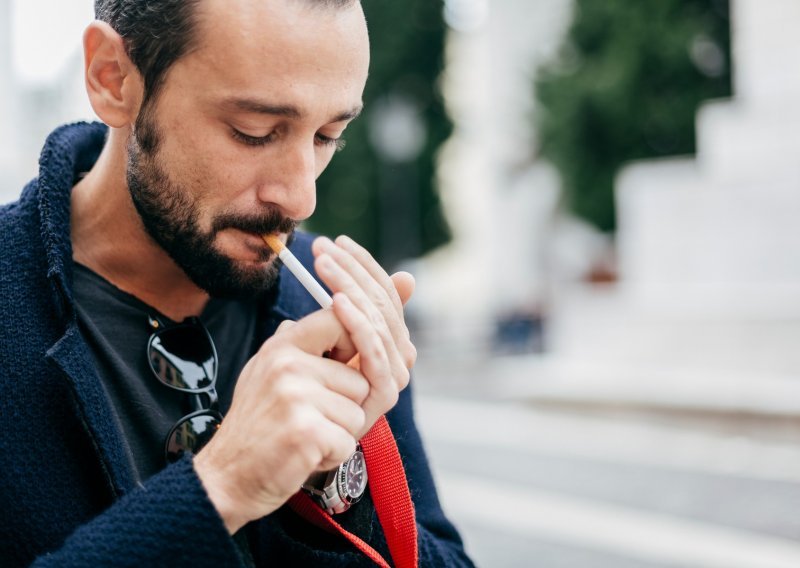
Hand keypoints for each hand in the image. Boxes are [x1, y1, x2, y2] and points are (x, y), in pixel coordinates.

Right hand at [194, 307, 373, 533]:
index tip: (344, 367)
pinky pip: (348, 441)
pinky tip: (305, 454)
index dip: (356, 345)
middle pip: (360, 380)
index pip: (341, 321)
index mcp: (283, 345)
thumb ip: (306, 345)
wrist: (227, 476)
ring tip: (306, 436)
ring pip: (357, 413)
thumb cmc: (259, 426)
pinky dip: (333, 455)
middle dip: (346, 408)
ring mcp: (296, 396)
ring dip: (339, 433)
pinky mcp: (305, 430)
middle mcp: (288, 364)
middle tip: (313, 420)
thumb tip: (339, 306)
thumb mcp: (271, 371)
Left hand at [312, 235, 416, 439]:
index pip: (384, 292)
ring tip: (324, 267)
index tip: (337, 241)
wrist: (288, 440)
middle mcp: (397, 354)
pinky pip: (373, 351)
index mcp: (388, 338)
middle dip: (352, 271)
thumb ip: (357, 310)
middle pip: (382, 303)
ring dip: (350, 288)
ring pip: (378, 322)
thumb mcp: (326, 339)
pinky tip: (336, 302)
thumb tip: (407, 278)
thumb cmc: (303, 385)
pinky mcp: (385, 394)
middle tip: (322, 249)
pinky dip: (357, 323)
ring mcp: (394, 375)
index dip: (362, 264)